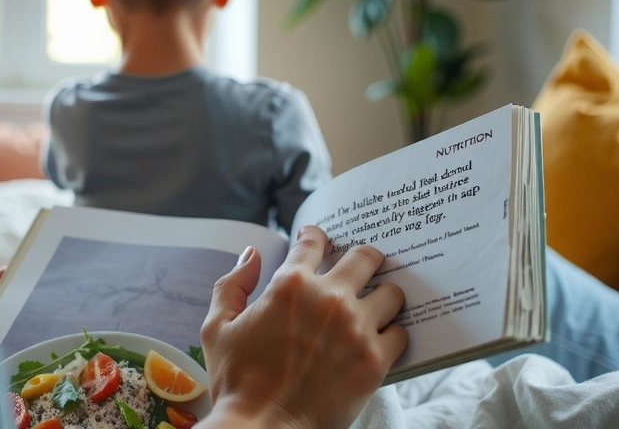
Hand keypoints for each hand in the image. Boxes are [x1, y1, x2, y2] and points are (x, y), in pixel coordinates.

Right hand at [198, 226, 406, 428]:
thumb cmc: (236, 381)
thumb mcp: (217, 327)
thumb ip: (232, 284)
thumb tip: (253, 254)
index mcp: (290, 286)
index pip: (314, 242)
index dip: (316, 237)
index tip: (319, 241)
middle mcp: (329, 299)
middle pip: (366, 257)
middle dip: (364, 258)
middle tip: (362, 266)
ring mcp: (356, 329)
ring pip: (392, 293)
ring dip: (383, 296)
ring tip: (376, 305)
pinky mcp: (375, 361)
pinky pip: (401, 333)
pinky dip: (392, 335)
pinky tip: (380, 340)